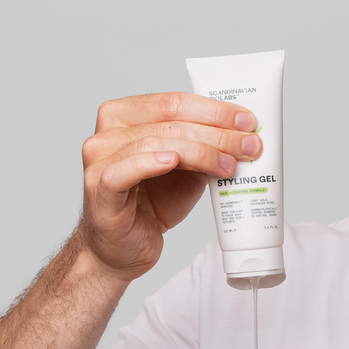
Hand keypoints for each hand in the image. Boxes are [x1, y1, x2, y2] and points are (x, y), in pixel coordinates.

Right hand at [78, 93, 262, 279]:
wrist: (128, 246)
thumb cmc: (154, 202)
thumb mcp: (187, 168)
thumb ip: (204, 146)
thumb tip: (244, 135)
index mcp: (126, 115)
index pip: (173, 102)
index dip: (214, 110)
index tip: (247, 121)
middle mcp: (108, 132)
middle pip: (169, 121)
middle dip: (216, 132)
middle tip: (249, 144)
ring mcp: (99, 159)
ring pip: (154, 142)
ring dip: (199, 151)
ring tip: (229, 164)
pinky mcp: (99, 189)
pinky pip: (124, 170)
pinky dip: (150, 162)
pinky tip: (173, 161)